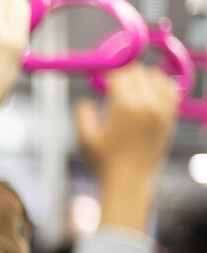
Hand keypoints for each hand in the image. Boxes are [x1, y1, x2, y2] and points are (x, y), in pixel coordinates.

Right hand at [74, 64, 178, 233]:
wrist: (129, 182)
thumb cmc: (104, 163)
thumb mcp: (84, 138)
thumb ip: (82, 114)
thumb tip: (85, 100)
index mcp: (125, 107)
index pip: (119, 73)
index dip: (106, 70)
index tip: (99, 74)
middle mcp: (148, 105)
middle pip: (137, 72)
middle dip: (121, 74)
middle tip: (110, 83)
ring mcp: (162, 111)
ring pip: (155, 77)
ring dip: (140, 78)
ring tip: (128, 88)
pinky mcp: (170, 118)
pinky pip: (170, 89)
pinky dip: (159, 85)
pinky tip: (148, 91)